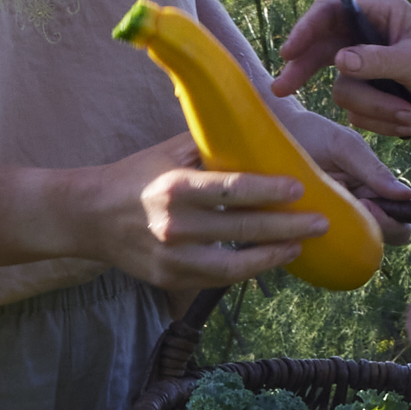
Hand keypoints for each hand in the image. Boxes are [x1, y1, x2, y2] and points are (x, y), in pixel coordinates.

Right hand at [75, 131, 333, 290]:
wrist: (89, 217)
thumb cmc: (137, 176)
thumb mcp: (168, 151)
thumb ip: (210, 144)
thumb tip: (257, 130)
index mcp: (174, 187)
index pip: (231, 190)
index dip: (269, 191)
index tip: (299, 188)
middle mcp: (173, 226)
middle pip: (241, 230)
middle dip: (287, 227)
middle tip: (321, 222)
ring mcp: (171, 258)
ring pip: (234, 265)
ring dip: (273, 256)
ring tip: (301, 245)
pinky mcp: (170, 279)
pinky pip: (218, 279)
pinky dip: (247, 270)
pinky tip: (269, 258)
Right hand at [271, 0, 410, 143]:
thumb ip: (377, 61)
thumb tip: (339, 61)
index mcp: (381, 14)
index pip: (330, 12)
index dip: (306, 29)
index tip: (289, 51)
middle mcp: (369, 39)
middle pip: (321, 50)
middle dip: (305, 71)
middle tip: (281, 89)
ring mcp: (370, 70)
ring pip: (342, 91)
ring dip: (374, 109)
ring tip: (407, 114)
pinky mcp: (373, 99)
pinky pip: (355, 113)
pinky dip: (380, 122)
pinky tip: (407, 122)